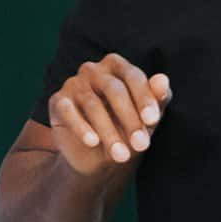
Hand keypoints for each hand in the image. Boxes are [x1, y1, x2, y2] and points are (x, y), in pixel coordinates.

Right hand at [45, 56, 171, 177]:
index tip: (153, 121)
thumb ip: (157, 98)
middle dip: (129, 119)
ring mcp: (73, 84)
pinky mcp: (57, 100)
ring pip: (92, 104)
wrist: (96, 154)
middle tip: (141, 145)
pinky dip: (81, 128)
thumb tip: (163, 80)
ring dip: (109, 132)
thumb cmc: (125, 127)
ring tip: (122, 156)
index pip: (133, 77)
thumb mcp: (146, 117)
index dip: (144, 98)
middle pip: (113, 89)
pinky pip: (68, 111)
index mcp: (117, 66)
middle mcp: (93, 70)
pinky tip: (93, 142)